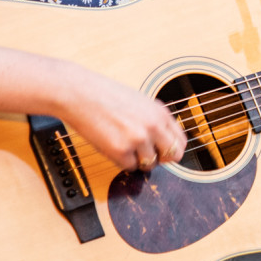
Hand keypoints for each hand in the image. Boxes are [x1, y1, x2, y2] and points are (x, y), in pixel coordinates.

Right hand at [58, 69, 186, 171]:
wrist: (80, 93)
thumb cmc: (106, 96)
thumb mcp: (141, 102)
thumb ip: (156, 121)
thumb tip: (166, 143)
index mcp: (160, 113)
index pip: (181, 142)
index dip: (171, 149)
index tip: (162, 150)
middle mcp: (153, 126)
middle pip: (172, 156)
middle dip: (160, 157)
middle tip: (145, 152)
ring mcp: (138, 139)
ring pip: (149, 164)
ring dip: (138, 160)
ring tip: (124, 144)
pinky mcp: (120, 151)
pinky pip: (129, 167)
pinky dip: (122, 161)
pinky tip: (112, 146)